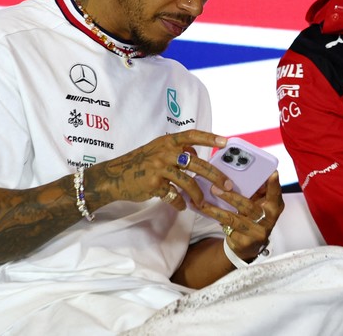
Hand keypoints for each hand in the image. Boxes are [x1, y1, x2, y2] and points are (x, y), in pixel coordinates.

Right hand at [85, 129, 228, 209]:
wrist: (114, 176)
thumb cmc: (139, 163)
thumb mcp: (157, 150)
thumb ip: (176, 150)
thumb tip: (196, 155)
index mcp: (167, 142)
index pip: (192, 135)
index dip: (209, 138)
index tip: (225, 142)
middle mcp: (164, 152)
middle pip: (197, 163)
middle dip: (215, 176)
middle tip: (227, 185)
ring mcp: (159, 168)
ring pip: (188, 182)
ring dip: (198, 195)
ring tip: (203, 203)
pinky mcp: (154, 184)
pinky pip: (173, 195)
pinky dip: (180, 203)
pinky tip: (181, 206)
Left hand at [201, 171, 284, 261]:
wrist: (249, 245)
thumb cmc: (253, 217)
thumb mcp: (259, 203)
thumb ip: (256, 189)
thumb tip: (243, 171)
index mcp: (274, 206)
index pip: (275, 194)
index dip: (274, 184)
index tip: (273, 173)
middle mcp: (268, 220)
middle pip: (248, 206)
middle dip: (230, 196)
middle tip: (216, 187)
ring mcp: (257, 232)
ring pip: (234, 218)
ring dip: (217, 209)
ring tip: (204, 202)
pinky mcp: (244, 242)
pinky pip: (227, 228)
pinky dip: (215, 218)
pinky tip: (205, 211)